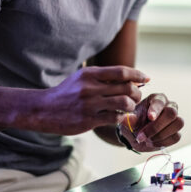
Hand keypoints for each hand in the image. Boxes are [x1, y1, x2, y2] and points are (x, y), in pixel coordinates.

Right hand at [34, 66, 148, 134]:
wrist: (44, 110)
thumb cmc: (67, 93)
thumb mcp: (82, 78)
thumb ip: (103, 77)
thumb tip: (130, 77)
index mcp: (90, 74)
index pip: (121, 71)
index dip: (137, 74)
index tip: (146, 78)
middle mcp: (90, 87)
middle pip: (127, 88)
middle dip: (137, 93)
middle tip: (137, 97)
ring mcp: (90, 104)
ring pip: (124, 103)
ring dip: (131, 106)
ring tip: (129, 107)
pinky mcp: (88, 120)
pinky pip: (114, 118)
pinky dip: (121, 117)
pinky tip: (119, 116)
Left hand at [118, 93, 183, 151]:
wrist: (137, 136)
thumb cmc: (135, 122)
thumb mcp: (129, 120)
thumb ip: (130, 119)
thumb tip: (129, 119)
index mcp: (157, 99)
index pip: (160, 102)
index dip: (156, 110)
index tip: (150, 117)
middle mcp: (170, 106)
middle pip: (172, 113)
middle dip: (157, 126)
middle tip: (142, 136)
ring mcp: (175, 119)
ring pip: (178, 123)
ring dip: (161, 135)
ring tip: (147, 140)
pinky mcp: (177, 132)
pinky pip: (176, 137)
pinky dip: (163, 142)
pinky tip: (152, 143)